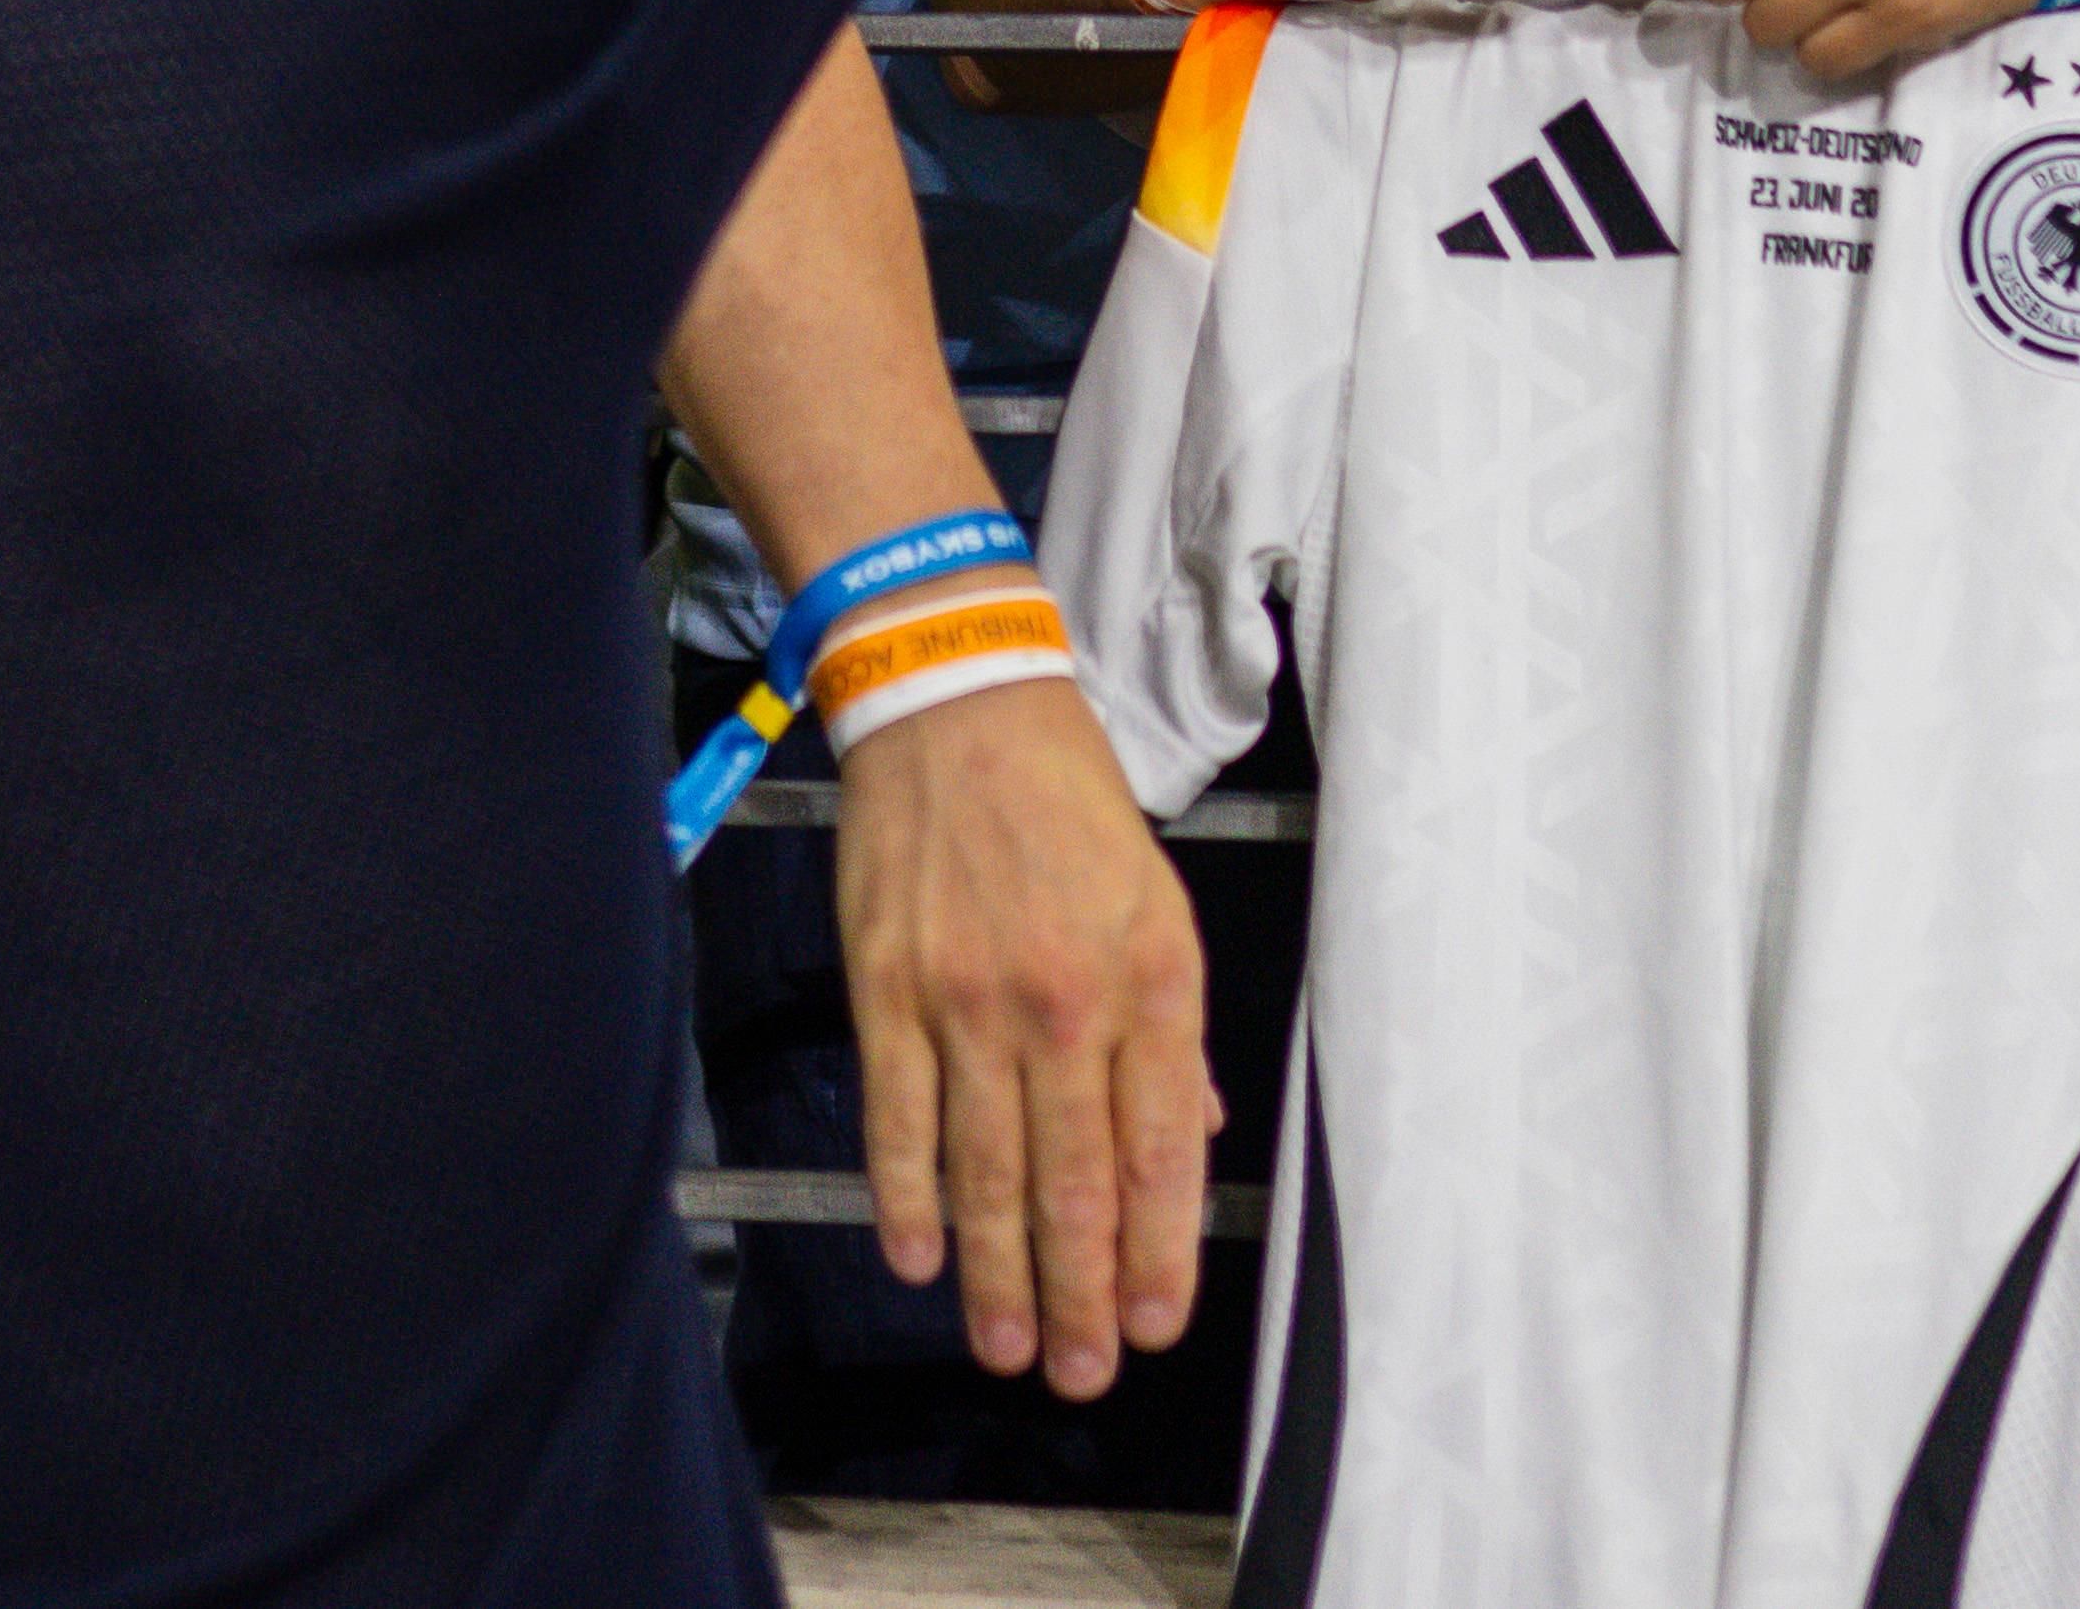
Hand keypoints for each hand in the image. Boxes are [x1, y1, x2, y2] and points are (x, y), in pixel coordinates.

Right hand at [831, 673, 1214, 1395]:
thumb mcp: (1159, 900)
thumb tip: (1189, 1137)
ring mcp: (969, 1002)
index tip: (1155, 1325)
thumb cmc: (1068, 800)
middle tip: (1081, 1373)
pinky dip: (907, 1199)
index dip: (1158, 1253)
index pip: (1160, 1152)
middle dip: (1082, 1295)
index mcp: (1150, 978)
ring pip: (987, 1172)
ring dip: (1000, 1275)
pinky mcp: (889, 990)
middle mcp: (1065, 1003)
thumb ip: (1173, 1029)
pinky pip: (899, 1120)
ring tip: (1010, 1348)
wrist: (959, 706)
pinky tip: (921, 1260)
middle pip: (1074, 1184)